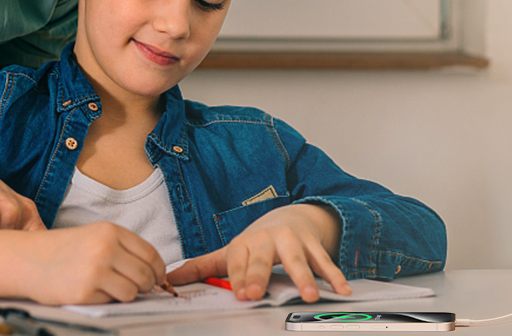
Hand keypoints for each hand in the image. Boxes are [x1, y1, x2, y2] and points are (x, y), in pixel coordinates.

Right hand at [16, 222, 168, 304]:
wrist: (28, 259)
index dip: (158, 269)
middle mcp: (105, 248)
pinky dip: (106, 300)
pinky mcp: (86, 291)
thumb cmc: (61, 250)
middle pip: (145, 274)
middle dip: (147, 285)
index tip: (158, 277)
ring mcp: (96, 270)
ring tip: (111, 288)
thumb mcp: (94, 236)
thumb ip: (122, 249)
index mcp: (110, 231)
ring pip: (133, 291)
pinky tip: (92, 291)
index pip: (150, 253)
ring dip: (127, 294)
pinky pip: (111, 301)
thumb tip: (152, 271)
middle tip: (140, 288)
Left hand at [167, 204, 349, 302]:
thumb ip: (202, 268)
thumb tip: (170, 278)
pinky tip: (341, 289)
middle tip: (255, 293)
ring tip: (308, 294)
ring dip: (304, 276)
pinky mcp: (313, 245)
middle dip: (258, 275)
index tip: (238, 293)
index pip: (237, 262)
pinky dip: (334, 275)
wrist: (290, 216)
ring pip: (298, 259)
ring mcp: (292, 241)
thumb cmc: (257, 241)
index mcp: (244, 243)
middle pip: (263, 258)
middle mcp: (267, 239)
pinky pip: (324, 261)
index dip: (237, 277)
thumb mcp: (229, 252)